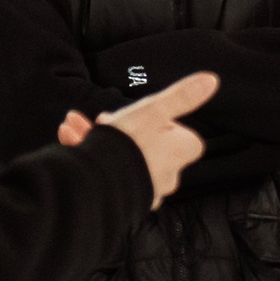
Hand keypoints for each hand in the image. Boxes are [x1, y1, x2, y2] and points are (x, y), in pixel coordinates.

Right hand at [58, 72, 219, 208]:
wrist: (98, 183)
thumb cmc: (130, 143)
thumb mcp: (154, 110)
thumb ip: (181, 96)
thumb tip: (212, 80)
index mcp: (179, 154)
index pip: (182, 137)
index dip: (161, 123)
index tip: (140, 114)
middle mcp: (166, 176)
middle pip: (147, 146)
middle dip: (119, 129)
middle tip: (102, 119)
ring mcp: (143, 191)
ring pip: (122, 158)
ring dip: (97, 139)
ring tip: (73, 124)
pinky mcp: (120, 201)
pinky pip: (106, 174)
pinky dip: (88, 156)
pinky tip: (67, 139)